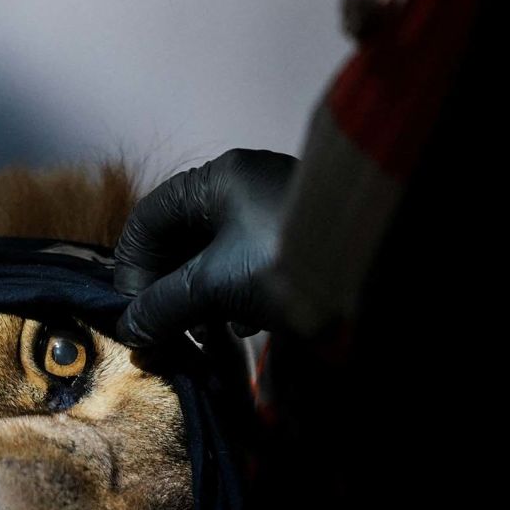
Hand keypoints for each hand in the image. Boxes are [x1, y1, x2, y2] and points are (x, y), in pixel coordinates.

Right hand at [114, 149, 296, 345]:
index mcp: (218, 178)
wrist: (378, 272)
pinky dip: (235, 296)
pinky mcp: (298, 242)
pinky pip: (249, 265)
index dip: (131, 264)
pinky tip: (243, 325)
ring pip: (215, 255)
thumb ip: (164, 304)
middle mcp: (245, 186)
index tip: (133, 309)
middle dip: (166, 286)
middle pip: (182, 237)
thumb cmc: (285, 262)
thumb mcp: (214, 285)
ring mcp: (275, 212)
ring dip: (199, 297)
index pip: (149, 217)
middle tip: (163, 327)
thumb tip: (130, 328)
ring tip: (201, 332)